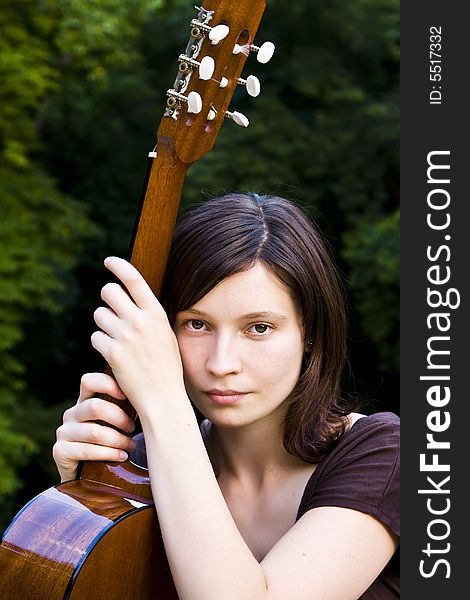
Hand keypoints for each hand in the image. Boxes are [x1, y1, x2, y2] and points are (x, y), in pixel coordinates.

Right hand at [53, 372, 135, 481]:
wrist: (90, 477)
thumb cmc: (113, 443)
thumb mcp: (118, 422)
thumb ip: (126, 406)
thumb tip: (151, 394)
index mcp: (85, 401)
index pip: (89, 381)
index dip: (108, 385)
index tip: (128, 396)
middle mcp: (72, 414)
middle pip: (95, 407)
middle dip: (119, 418)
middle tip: (132, 429)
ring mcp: (63, 432)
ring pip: (95, 432)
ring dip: (118, 440)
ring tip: (130, 446)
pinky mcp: (60, 451)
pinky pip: (87, 450)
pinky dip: (109, 454)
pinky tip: (122, 457)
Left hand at [90, 257, 184, 414]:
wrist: (162, 397)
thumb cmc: (166, 366)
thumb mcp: (165, 334)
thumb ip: (149, 315)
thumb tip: (131, 297)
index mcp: (156, 314)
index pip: (134, 279)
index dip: (119, 266)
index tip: (109, 261)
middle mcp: (140, 321)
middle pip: (109, 291)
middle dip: (107, 298)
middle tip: (112, 309)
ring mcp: (124, 336)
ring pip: (99, 314)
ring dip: (104, 324)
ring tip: (118, 339)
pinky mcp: (111, 352)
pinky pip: (95, 337)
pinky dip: (102, 344)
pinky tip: (114, 355)